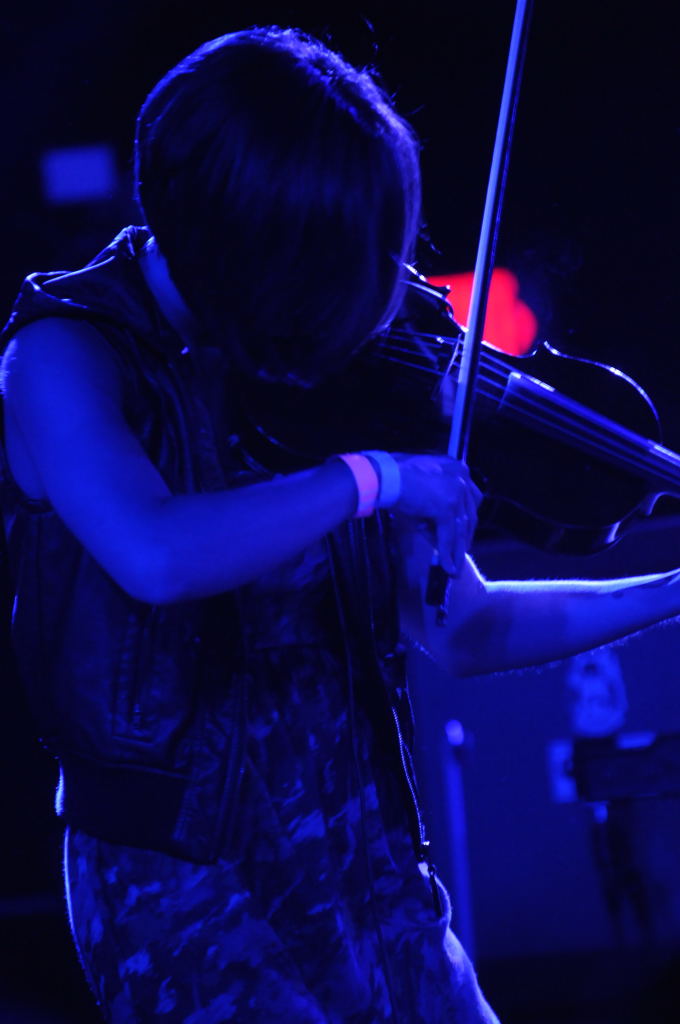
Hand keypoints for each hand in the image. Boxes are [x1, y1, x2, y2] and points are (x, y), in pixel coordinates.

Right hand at [391, 454, 481, 576]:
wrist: (384, 476)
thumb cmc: (395, 482)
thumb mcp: (420, 497)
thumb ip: (432, 514)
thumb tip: (438, 539)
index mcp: (457, 468)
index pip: (470, 498)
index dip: (466, 519)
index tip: (463, 533)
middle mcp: (462, 477)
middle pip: (469, 513)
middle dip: (464, 537)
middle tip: (461, 553)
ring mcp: (456, 492)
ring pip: (460, 527)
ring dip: (457, 550)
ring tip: (455, 567)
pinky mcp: (446, 506)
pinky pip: (448, 534)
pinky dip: (447, 552)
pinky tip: (448, 566)